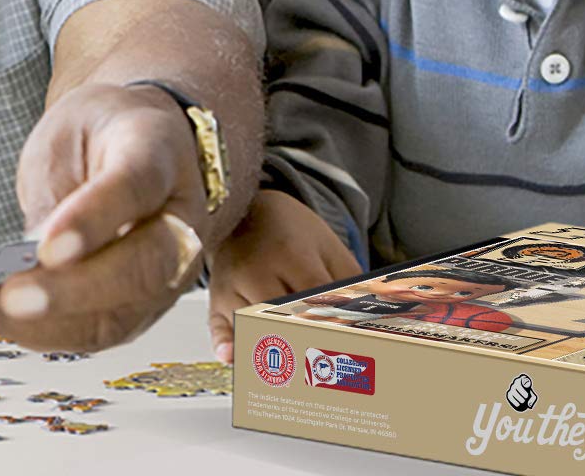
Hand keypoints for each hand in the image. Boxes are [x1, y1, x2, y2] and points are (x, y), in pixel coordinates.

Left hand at [0, 82, 210, 351]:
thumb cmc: (102, 136)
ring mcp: (168, 271)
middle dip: (72, 291)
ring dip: (45, 325)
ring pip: (119, 314)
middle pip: (144, 267)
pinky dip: (41, 334)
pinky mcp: (140, 306)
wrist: (137, 145)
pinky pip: (95, 332)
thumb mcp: (72, 132)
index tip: (48, 246)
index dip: (93, 219)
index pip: (136, 188)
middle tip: (12, 296)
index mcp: (160, 155)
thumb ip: (59, 189)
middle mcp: (179, 220)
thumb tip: (31, 253)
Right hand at [206, 189, 362, 360]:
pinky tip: (232, 357)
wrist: (248, 210)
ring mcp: (231, 285)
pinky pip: (217, 325)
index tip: (349, 346)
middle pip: (279, 315)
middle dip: (303, 340)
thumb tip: (369, 319)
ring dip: (270, 349)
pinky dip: (224, 343)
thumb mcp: (328, 246)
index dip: (330, 323)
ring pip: (250, 325)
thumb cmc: (292, 232)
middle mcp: (255, 269)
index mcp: (289, 252)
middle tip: (326, 366)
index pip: (312, 297)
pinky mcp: (215, 297)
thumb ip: (349, 281)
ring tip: (294, 375)